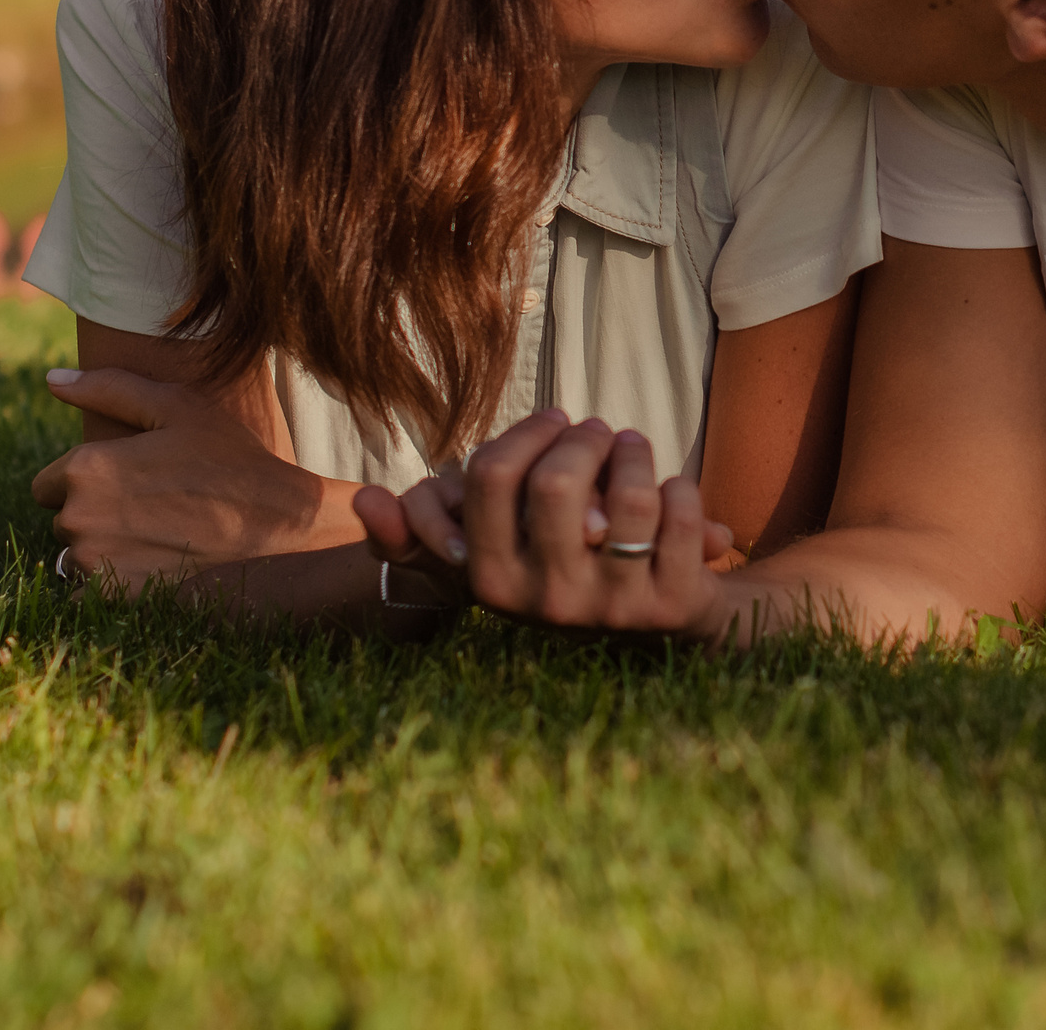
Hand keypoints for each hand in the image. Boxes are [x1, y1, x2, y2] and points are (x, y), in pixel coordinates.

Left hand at [34, 366, 361, 595]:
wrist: (276, 522)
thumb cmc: (230, 458)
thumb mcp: (177, 407)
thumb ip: (107, 389)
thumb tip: (50, 378)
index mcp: (86, 467)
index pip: (48, 484)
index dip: (87, 483)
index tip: (129, 484)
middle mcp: (78, 517)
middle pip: (63, 521)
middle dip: (95, 516)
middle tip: (152, 508)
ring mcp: (95, 562)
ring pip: (78, 557)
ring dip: (105, 550)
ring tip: (159, 536)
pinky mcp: (114, 597)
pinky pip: (89, 595)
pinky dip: (113, 585)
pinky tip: (154, 568)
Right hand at [359, 409, 736, 635]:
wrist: (661, 626)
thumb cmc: (560, 564)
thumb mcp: (487, 549)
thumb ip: (419, 527)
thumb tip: (364, 502)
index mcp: (493, 581)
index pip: (491, 477)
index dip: (530, 432)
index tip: (556, 419)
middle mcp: (547, 603)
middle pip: (557, 482)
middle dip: (584, 436)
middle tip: (599, 429)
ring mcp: (612, 608)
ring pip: (628, 498)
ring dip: (635, 453)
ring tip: (634, 449)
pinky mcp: (674, 605)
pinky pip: (679, 511)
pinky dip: (681, 486)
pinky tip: (672, 492)